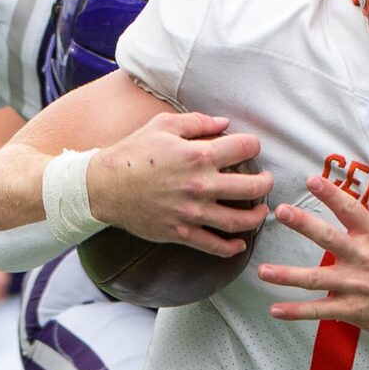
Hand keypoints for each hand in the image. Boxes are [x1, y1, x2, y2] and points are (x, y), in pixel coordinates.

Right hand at [87, 112, 271, 257]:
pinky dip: (231, 247)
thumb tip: (224, 123)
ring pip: (239, 220)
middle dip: (265, 184)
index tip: (251, 148)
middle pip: (252, 187)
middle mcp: (200, 185)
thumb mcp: (163, 126)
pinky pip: (213, 245)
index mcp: (198, 155)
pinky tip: (239, 244)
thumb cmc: (132, 153)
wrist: (103, 186)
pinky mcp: (181, 232)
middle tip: (265, 182)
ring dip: (256, 216)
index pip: (244, 148)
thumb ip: (197, 123)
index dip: (253, 145)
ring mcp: (192, 212)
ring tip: (260, 211)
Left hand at [256, 172, 368, 333]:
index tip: (312, 180)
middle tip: (282, 211)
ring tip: (263, 271)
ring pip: (316, 279)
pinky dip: (297, 312)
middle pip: (329, 238)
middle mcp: (362, 258)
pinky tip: (274, 310)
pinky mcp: (350, 308)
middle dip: (305, 225)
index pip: (351, 210)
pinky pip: (319, 310)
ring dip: (288, 276)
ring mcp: (354, 285)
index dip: (332, 194)